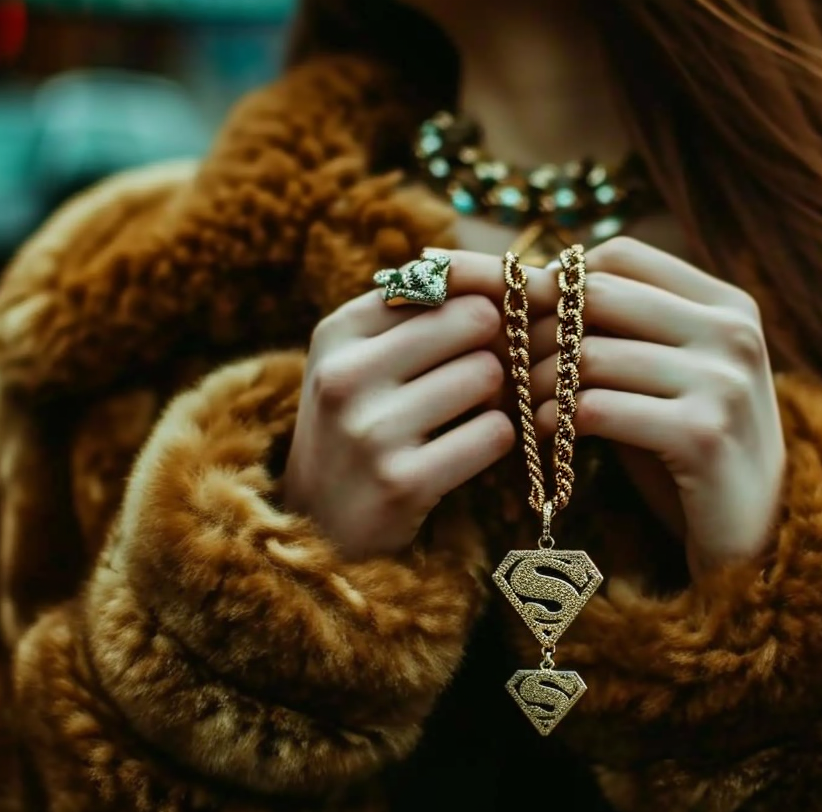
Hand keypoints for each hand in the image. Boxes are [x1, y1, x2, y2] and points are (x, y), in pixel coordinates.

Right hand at [283, 284, 516, 560]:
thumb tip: (503, 273)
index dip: (478, 298)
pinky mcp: (403, 481)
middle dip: (492, 347)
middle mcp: (345, 374)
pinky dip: (493, 441)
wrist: (318, 529)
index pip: (440, 279)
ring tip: (463, 417)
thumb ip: (415, 313)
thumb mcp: (359, 361)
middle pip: (475, 320)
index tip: (482, 328)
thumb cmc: (357, 428)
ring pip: (489, 375)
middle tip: (477, 376)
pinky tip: (465, 453)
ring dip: (494, 398)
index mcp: (337, 332)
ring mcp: (371, 429)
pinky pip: (494, 433)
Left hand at [458, 239, 784, 577]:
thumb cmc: (689, 452)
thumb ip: (620, 334)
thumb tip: (522, 289)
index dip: (559, 281)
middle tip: (506, 363)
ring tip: (520, 406)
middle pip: (598, 294)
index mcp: (728, 305)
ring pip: (589, 354)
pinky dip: (552, 420)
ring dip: (536, 382)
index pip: (621, 256)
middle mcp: (732, 332)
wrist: (754, 539)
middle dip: (537, 328)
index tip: (524, 319)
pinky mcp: (702, 435)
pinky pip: (597, 408)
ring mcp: (723, 381)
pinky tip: (540, 436)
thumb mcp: (665, 379)